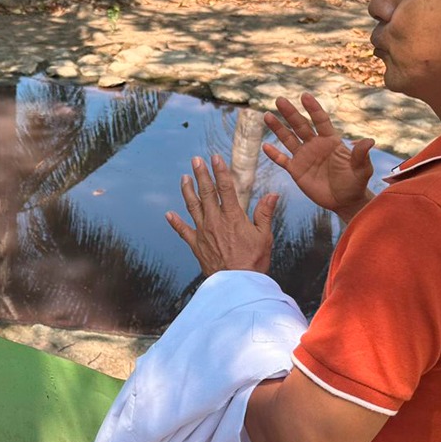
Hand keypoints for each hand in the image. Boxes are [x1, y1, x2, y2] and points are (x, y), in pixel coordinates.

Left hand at [165, 153, 277, 276]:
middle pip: (206, 192)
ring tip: (184, 178)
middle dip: (201, 174)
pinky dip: (175, 222)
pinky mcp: (196, 245)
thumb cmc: (253, 262)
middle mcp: (215, 221)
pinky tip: (168, 214)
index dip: (220, 171)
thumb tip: (272, 195)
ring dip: (187, 191)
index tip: (215, 158)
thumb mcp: (265, 236)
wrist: (237, 284)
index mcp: (233, 217)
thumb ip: (265, 213)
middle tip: (195, 160)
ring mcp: (203, 232)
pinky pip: (183, 231)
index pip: (225, 188)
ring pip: (192, 206)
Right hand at [264, 94, 374, 220]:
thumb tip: (369, 141)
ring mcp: (304, 157)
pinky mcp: (296, 170)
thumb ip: (361, 155)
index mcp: (330, 141)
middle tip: (280, 100)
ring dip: (278, 128)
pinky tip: (265, 146)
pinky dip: (274, 154)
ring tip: (267, 116)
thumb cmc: (356, 182)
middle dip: (290, 113)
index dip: (313, 108)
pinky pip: (283, 160)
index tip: (304, 96)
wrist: (345, 201)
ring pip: (288, 139)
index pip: (320, 120)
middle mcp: (315, 145)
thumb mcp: (362, 169)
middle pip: (300, 126)